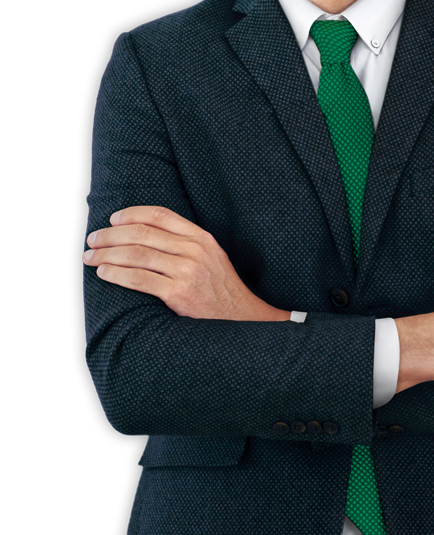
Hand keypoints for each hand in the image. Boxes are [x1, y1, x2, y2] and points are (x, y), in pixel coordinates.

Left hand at [83, 205, 289, 321]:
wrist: (243, 320)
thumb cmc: (221, 291)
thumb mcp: (211, 258)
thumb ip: (186, 244)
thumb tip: (146, 236)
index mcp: (202, 238)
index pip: (161, 215)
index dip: (132, 214)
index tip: (113, 219)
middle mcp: (194, 250)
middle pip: (143, 233)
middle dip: (111, 234)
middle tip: (92, 239)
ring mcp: (187, 271)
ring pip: (136, 255)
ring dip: (107, 254)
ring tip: (90, 256)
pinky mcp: (179, 294)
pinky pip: (138, 279)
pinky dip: (116, 274)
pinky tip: (103, 273)